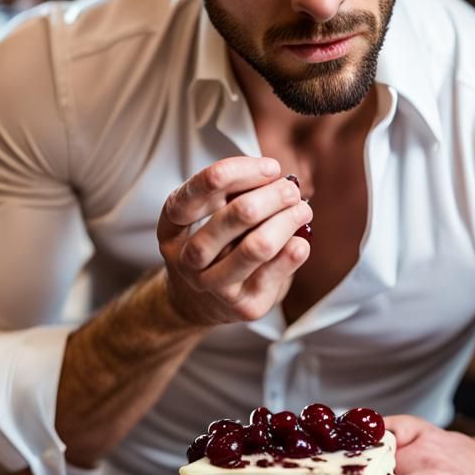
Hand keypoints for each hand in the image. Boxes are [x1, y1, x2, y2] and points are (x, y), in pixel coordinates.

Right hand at [158, 156, 311, 326]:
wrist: (203, 304)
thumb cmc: (214, 247)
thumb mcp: (208, 216)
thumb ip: (233, 193)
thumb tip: (275, 176)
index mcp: (172, 227)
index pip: (195, 193)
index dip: (236, 173)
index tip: (270, 167)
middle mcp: (187, 258)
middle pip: (233, 216)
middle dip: (271, 196)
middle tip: (291, 189)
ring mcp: (212, 285)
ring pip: (256, 247)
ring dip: (286, 221)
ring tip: (302, 210)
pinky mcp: (242, 306)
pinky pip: (274, 274)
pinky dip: (293, 253)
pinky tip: (301, 241)